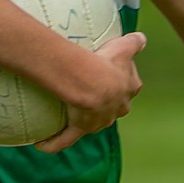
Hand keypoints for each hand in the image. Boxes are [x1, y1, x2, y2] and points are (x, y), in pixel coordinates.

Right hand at [35, 31, 145, 152]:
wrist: (92, 83)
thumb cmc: (106, 63)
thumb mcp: (122, 48)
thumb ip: (134, 42)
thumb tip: (141, 37)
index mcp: (128, 89)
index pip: (129, 85)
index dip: (122, 80)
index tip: (112, 73)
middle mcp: (117, 108)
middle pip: (115, 106)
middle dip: (108, 104)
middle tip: (93, 93)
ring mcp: (100, 120)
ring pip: (95, 122)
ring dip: (86, 119)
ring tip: (73, 113)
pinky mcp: (81, 128)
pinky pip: (66, 138)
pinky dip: (55, 143)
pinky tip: (41, 145)